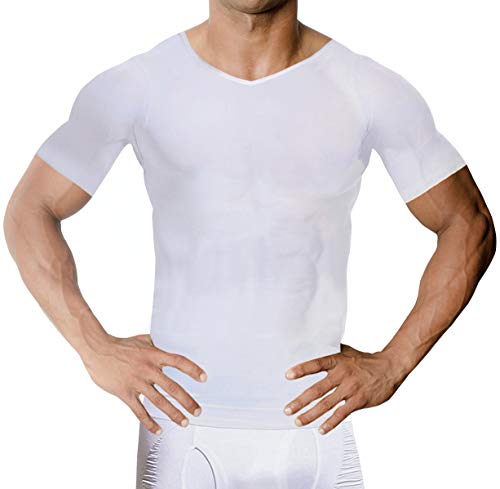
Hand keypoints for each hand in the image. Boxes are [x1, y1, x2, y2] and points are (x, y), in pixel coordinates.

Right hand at [81, 333, 206, 434]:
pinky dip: (150, 422)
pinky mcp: (125, 393)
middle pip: (172, 388)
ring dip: (173, 414)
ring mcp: (136, 382)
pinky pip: (139, 411)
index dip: (192, 370)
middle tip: (198, 411)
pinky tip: (158, 429)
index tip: (204, 378)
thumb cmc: (121, 344)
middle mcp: (148, 369)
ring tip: (184, 422)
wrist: (98, 350)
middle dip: (187, 401)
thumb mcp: (143, 340)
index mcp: (154, 355)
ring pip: (159, 402)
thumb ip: (158, 345)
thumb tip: (171, 345)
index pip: (178, 362)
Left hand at [283, 344, 404, 434]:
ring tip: (298, 421)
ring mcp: (351, 389)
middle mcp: (343, 374)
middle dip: (300, 401)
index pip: (316, 364)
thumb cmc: (365, 360)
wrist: (390, 368)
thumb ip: (330, 352)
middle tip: (288, 409)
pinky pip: (342, 414)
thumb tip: (311, 348)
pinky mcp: (359, 401)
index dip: (302, 369)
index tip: (287, 375)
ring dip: (311, 414)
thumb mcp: (346, 351)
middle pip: (318, 389)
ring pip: (327, 404)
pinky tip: (321, 429)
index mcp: (338, 360)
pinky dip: (330, 423)